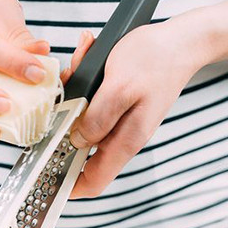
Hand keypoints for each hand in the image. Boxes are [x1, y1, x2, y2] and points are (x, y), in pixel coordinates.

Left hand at [67, 19, 206, 197]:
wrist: (181, 41)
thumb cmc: (155, 59)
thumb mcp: (119, 87)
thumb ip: (97, 119)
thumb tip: (78, 141)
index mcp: (126, 140)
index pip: (94, 181)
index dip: (68, 186)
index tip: (45, 177)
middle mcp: (122, 136)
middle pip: (80, 148)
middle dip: (64, 124)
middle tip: (62, 93)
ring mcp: (120, 122)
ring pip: (82, 121)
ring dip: (74, 97)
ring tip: (79, 65)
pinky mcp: (117, 106)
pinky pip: (90, 103)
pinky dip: (83, 83)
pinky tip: (87, 59)